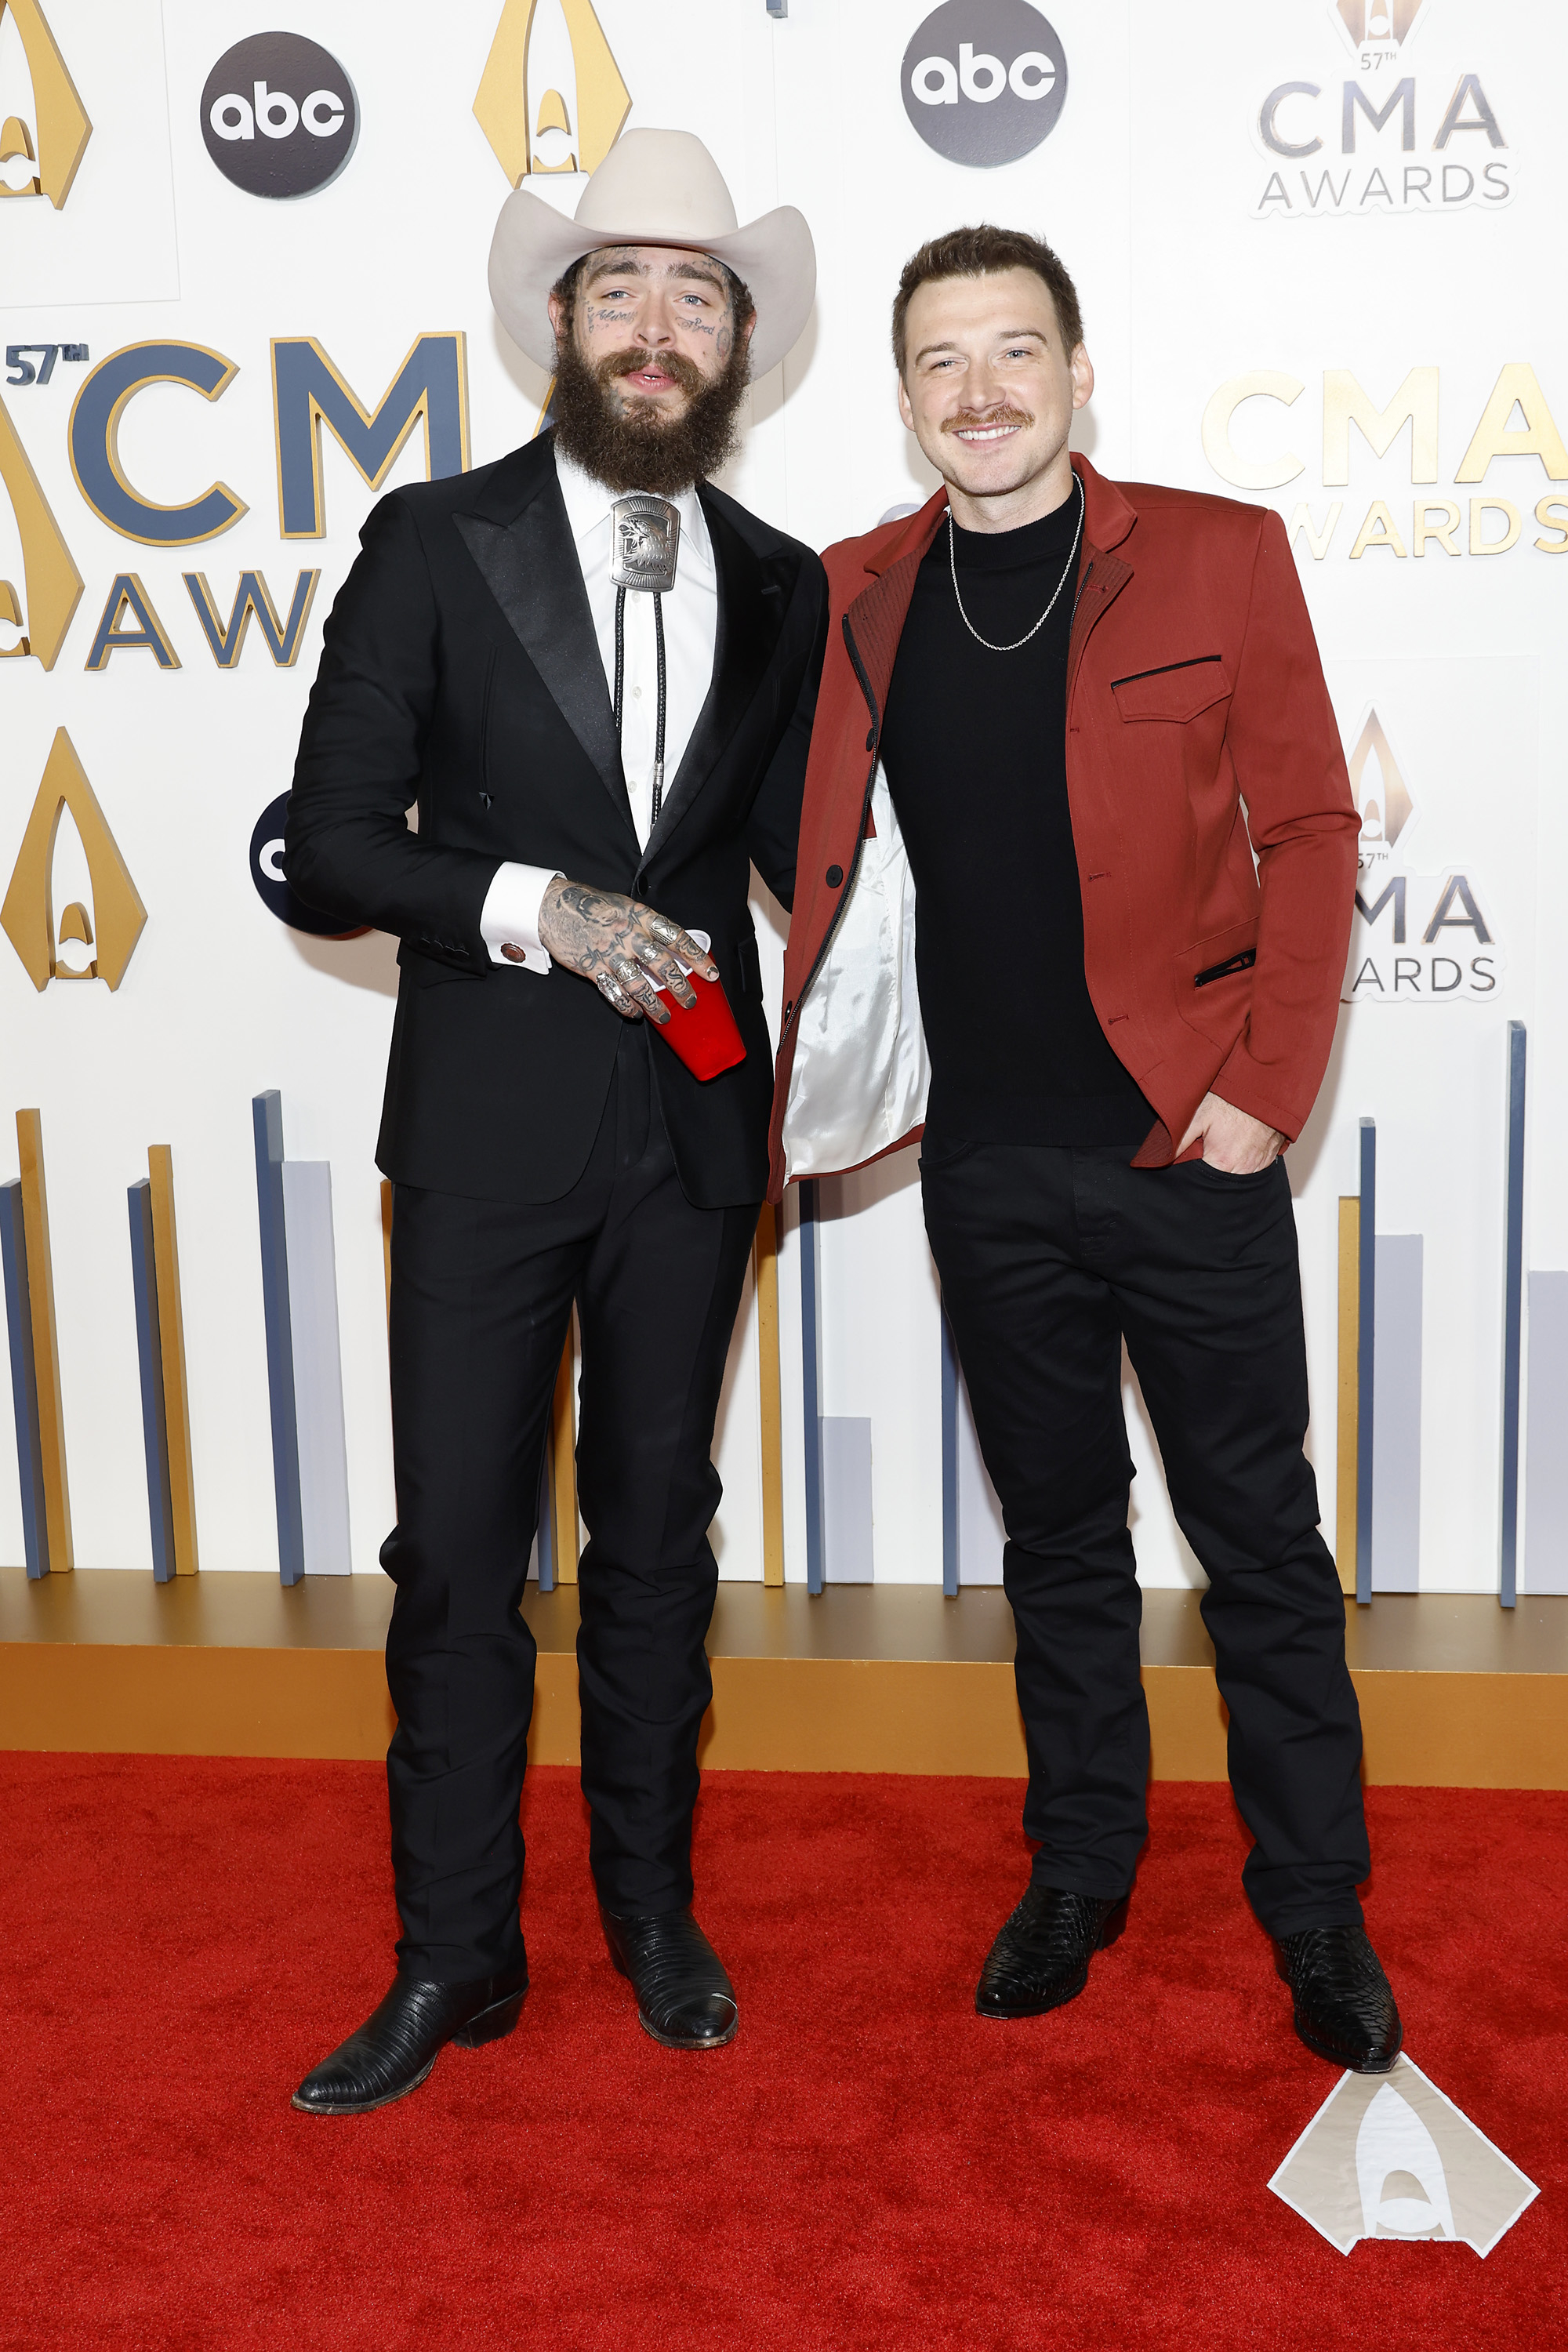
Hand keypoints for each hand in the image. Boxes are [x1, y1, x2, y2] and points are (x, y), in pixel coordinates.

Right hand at [521, 878, 717, 1023]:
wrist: (554, 907)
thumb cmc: (594, 906)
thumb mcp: (626, 907)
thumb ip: (647, 926)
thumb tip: (674, 948)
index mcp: (640, 917)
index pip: (676, 937)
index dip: (696, 956)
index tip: (711, 973)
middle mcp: (627, 934)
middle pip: (661, 965)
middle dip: (680, 987)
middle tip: (691, 1001)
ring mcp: (608, 952)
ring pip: (638, 984)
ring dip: (655, 1004)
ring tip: (665, 1017)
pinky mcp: (591, 967)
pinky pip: (613, 992)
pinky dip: (627, 1006)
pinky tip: (636, 1013)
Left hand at [1177, 1091, 1283, 1173]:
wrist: (1262, 1087)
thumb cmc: (1231, 1100)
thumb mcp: (1199, 1116)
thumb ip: (1180, 1141)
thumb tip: (1165, 1158)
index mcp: (1222, 1161)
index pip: (1201, 1181)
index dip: (1194, 1170)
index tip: (1193, 1157)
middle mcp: (1242, 1168)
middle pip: (1219, 1181)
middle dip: (1210, 1170)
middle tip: (1207, 1149)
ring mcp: (1258, 1165)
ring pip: (1236, 1178)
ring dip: (1227, 1168)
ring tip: (1223, 1147)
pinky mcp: (1268, 1160)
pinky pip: (1252, 1170)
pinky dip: (1243, 1163)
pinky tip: (1237, 1147)